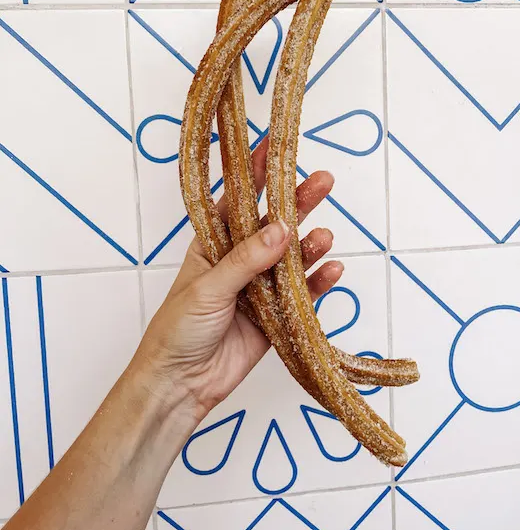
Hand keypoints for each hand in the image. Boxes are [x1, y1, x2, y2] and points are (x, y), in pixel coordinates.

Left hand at [136, 139, 341, 421]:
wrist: (181, 383)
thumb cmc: (178, 330)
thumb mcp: (207, 288)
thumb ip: (246, 260)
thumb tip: (282, 229)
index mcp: (213, 245)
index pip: (238, 201)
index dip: (255, 173)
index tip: (274, 145)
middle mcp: (240, 261)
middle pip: (274, 224)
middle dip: (298, 202)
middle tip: (323, 181)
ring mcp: (261, 287)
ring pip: (292, 257)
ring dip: (311, 245)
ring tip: (325, 237)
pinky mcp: (278, 316)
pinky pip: (303, 294)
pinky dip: (319, 282)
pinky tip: (331, 271)